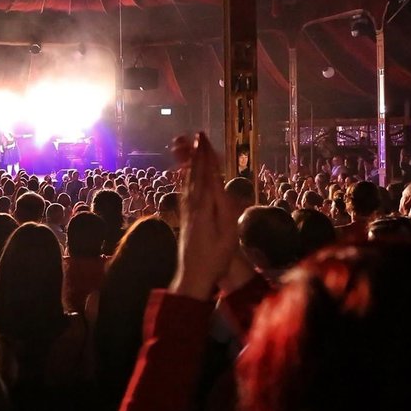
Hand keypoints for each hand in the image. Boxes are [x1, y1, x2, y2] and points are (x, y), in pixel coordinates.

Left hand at [169, 133, 237, 299]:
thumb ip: (224, 208)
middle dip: (196, 154)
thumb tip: (219, 185)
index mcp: (204, 208)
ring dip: (189, 162)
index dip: (205, 156)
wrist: (193, 275)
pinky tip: (184, 173)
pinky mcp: (185, 218)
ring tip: (188, 146)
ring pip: (187, 181)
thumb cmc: (215, 258)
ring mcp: (187, 212)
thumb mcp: (227, 234)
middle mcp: (192, 206)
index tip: (204, 139)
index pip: (205, 175)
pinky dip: (185, 178)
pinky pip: (184, 191)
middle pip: (194, 174)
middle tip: (197, 135)